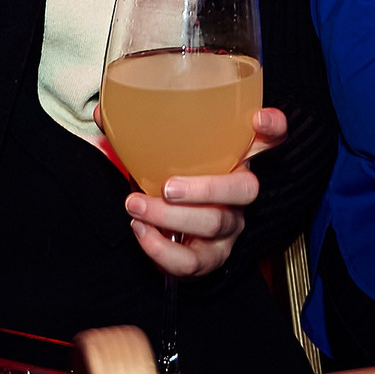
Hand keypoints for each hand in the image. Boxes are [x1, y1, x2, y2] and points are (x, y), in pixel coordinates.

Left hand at [123, 107, 288, 278]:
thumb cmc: (177, 179)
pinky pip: (192, 262)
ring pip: (214, 225)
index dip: (273, 129)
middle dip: (205, 189)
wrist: (180, 232)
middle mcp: (242, 194)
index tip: (259, 119)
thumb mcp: (168, 154)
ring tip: (135, 206)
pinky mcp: (211, 259)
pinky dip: (162, 249)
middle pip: (245, 190)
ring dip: (170, 218)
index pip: (271, 140)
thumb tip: (102, 112)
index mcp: (240, 159)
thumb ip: (141, 132)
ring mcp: (230, 228)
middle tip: (167, 187)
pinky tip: (140, 231)